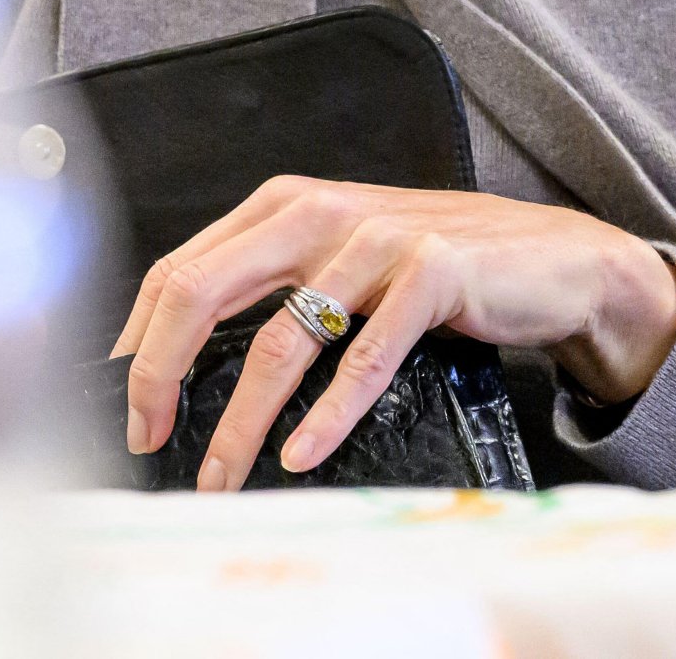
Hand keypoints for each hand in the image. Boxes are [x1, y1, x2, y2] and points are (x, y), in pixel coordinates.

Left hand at [111, 177, 675, 491]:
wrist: (548, 255)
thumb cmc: (432, 264)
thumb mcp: (339, 256)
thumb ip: (273, 286)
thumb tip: (187, 362)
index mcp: (282, 204)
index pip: (180, 266)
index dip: (141, 338)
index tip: (128, 402)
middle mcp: (317, 211)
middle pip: (204, 290)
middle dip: (161, 371)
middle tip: (147, 435)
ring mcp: (375, 239)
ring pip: (280, 337)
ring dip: (241, 418)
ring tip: (220, 472)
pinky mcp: (431, 272)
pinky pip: (363, 356)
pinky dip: (327, 414)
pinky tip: (301, 454)